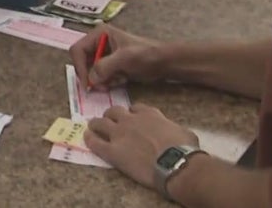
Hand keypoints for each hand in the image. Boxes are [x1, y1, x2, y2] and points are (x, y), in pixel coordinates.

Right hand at [69, 25, 163, 89]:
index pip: (78, 50)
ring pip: (92, 73)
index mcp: (100, 34)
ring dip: (102, 81)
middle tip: (102, 86)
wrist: (165, 62)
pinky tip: (123, 79)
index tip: (87, 83)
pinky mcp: (112, 67)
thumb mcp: (124, 58)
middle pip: (83, 63)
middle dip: (92, 76)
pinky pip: (102, 78)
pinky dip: (109, 82)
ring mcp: (105, 56)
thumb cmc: (147, 54)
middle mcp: (99, 43)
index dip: (79, 67)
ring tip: (118, 80)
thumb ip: (105, 66)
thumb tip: (91, 79)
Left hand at [84, 104, 200, 190]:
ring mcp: (119, 134)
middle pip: (114, 111)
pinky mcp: (112, 151)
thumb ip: (173, 128)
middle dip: (111, 115)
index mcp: (149, 114)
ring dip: (96, 124)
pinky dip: (90, 139)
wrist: (175, 163)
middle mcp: (131, 120)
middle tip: (109, 121)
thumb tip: (177, 134)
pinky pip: (95, 142)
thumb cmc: (184, 149)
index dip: (131, 113)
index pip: (135, 108)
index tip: (131, 117)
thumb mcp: (183, 132)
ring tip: (92, 126)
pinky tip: (87, 138)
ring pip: (100, 122)